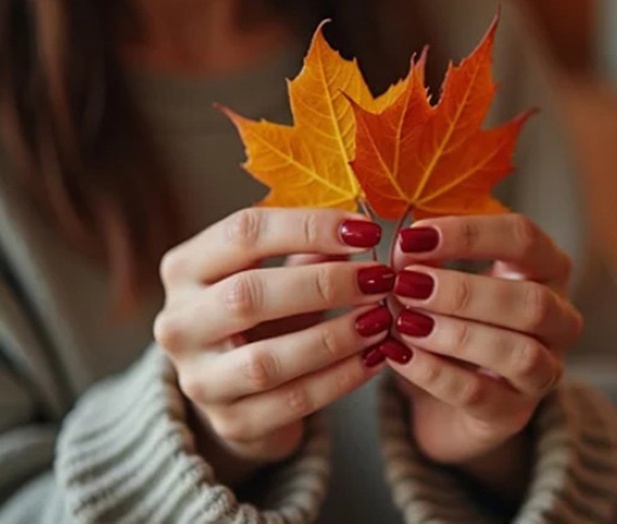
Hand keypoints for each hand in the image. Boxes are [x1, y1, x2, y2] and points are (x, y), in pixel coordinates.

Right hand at [154, 208, 393, 484]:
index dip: (309, 227)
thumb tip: (360, 230)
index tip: (368, 230)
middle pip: (248, 295)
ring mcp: (199, 380)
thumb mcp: (275, 274)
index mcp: (184, 268)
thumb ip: (308, 252)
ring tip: (382, 320)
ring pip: (267, 360)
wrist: (237, 390)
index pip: (243, 233)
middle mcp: (178, 323)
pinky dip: (340, 379)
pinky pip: (292, 402)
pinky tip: (375, 358)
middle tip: (380, 278)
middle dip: (325, 285)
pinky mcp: (231, 422)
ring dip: (335, 337)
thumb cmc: (261, 316)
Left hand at [381, 214, 582, 497]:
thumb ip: (426, 256)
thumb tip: (400, 241)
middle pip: (530, 302)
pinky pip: (481, 395)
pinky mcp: (513, 413)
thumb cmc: (449, 320)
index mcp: (545, 268)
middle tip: (405, 283)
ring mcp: (544, 371)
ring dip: (456, 334)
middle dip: (463, 291)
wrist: (448, 398)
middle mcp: (559, 318)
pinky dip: (436, 373)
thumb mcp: (441, 278)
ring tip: (404, 322)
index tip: (410, 236)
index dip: (469, 233)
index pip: (523, 237)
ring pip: (518, 353)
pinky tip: (397, 356)